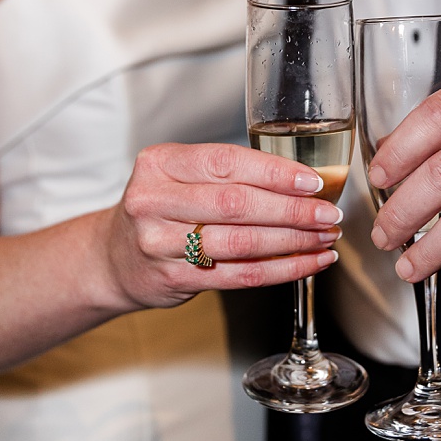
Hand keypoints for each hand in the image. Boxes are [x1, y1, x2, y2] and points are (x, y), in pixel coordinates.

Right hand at [101, 142, 341, 309]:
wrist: (113, 258)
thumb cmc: (160, 209)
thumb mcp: (177, 176)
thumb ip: (227, 173)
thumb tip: (301, 181)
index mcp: (159, 164)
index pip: (226, 162)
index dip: (275, 172)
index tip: (312, 182)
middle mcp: (154, 201)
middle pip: (236, 204)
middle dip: (292, 210)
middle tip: (327, 213)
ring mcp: (160, 243)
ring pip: (242, 243)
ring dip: (293, 241)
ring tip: (324, 237)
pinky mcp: (175, 279)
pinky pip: (241, 276)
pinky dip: (283, 270)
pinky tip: (309, 262)